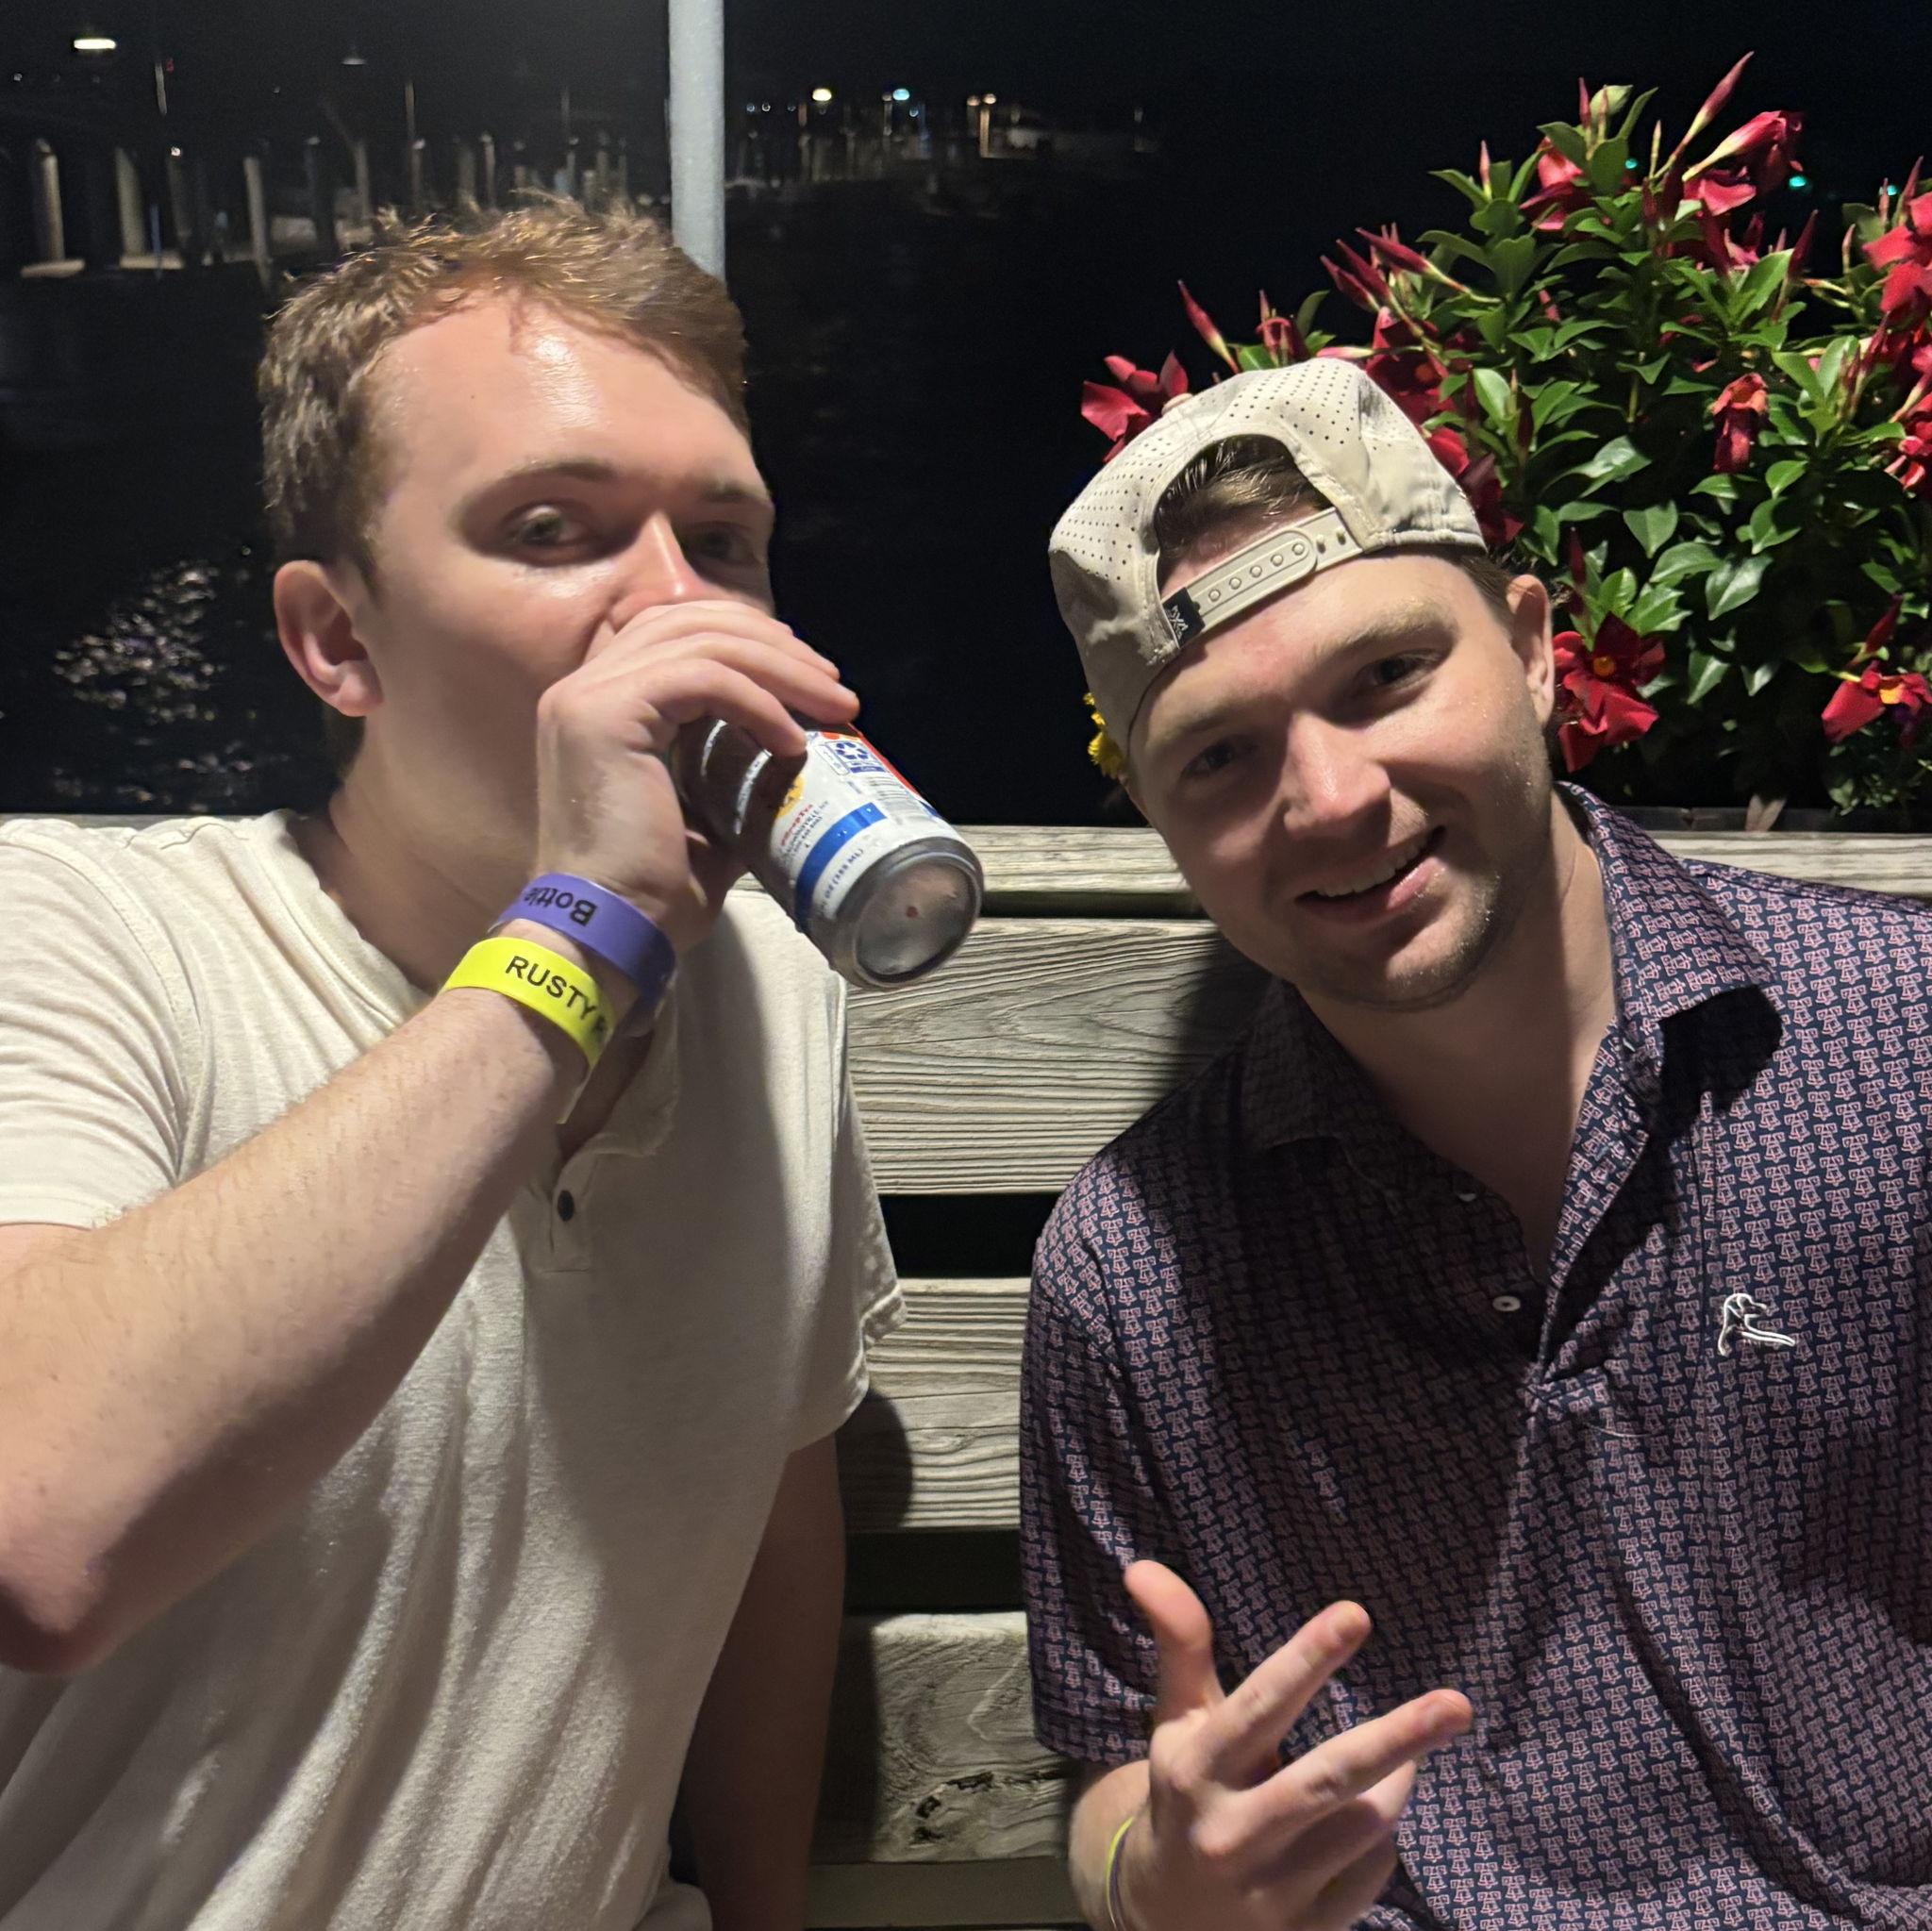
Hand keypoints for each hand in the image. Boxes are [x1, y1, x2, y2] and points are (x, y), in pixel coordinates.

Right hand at [533, 598, 857, 955]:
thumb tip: (787, 759)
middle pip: (694, 622)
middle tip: (835, 687)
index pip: (679, 633)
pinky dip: (758, 704)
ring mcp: (589, 696)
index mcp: (603, 704)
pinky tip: (792, 743)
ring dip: (781, 669)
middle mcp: (586, 687)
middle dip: (776, 646)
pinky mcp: (606, 715)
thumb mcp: (704, 817)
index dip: (750, 640)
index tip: (810, 677)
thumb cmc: (649, 893)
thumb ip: (729, 772)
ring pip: (704, 643)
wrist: (606, 933)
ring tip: (834, 707)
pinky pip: (702, 679)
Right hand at [1113, 1561, 1469, 1930]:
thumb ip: (1179, 1644)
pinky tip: (1368, 1819)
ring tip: (1405, 1751)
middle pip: (1327, 1780)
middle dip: (1397, 1738)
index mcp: (1197, 1769)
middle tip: (1457, 1705)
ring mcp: (1268, 1892)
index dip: (1308, 1659)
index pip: (1259, 1707)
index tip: (1356, 1614)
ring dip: (1394, 1781)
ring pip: (1363, 1827)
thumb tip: (1143, 1565)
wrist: (1165, 1915)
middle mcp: (1230, 1833)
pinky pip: (1369, 1874)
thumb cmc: (1186, 1792)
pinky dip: (1381, 1839)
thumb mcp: (1176, 1721)